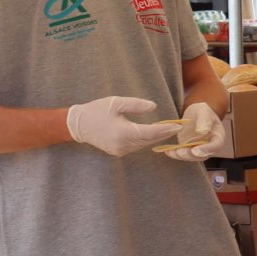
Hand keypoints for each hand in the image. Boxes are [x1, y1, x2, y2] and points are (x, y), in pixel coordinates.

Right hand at [65, 96, 179, 156]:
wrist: (77, 124)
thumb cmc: (96, 111)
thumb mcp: (116, 103)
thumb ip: (136, 104)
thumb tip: (154, 106)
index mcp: (122, 132)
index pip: (150, 132)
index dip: (166, 129)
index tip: (178, 126)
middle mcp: (122, 144)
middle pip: (149, 140)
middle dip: (163, 133)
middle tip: (177, 126)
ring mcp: (120, 150)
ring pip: (144, 144)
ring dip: (155, 136)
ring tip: (167, 128)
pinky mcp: (118, 152)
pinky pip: (136, 146)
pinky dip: (145, 139)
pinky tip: (151, 132)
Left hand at [165, 101, 227, 161]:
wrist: (195, 114)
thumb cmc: (202, 112)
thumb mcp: (204, 112)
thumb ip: (204, 120)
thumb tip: (202, 131)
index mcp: (218, 137)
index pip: (215, 146)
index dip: (206, 150)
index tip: (195, 150)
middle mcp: (209, 146)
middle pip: (203, 155)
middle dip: (191, 155)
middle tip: (180, 152)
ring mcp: (198, 148)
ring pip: (192, 157)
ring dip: (182, 156)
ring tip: (171, 151)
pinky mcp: (188, 149)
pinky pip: (183, 154)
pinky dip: (175, 154)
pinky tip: (167, 151)